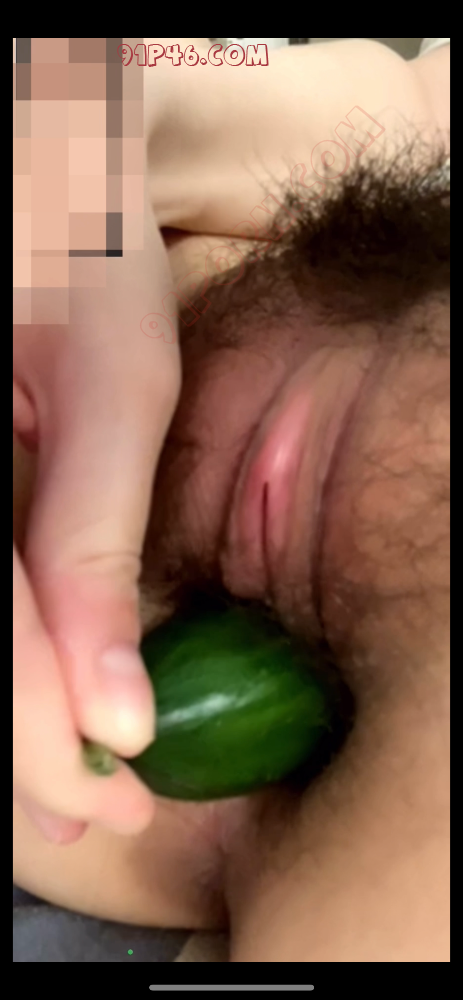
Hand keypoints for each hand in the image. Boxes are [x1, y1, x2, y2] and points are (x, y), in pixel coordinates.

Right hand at [13, 210, 180, 844]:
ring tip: (66, 775)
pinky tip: (32, 690)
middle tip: (98, 804)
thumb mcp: (114, 380)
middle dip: (16, 746)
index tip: (119, 781)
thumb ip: (96, 536)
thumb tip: (116, 708)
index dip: (44, 724)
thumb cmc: (78, 249)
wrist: (31, 176)